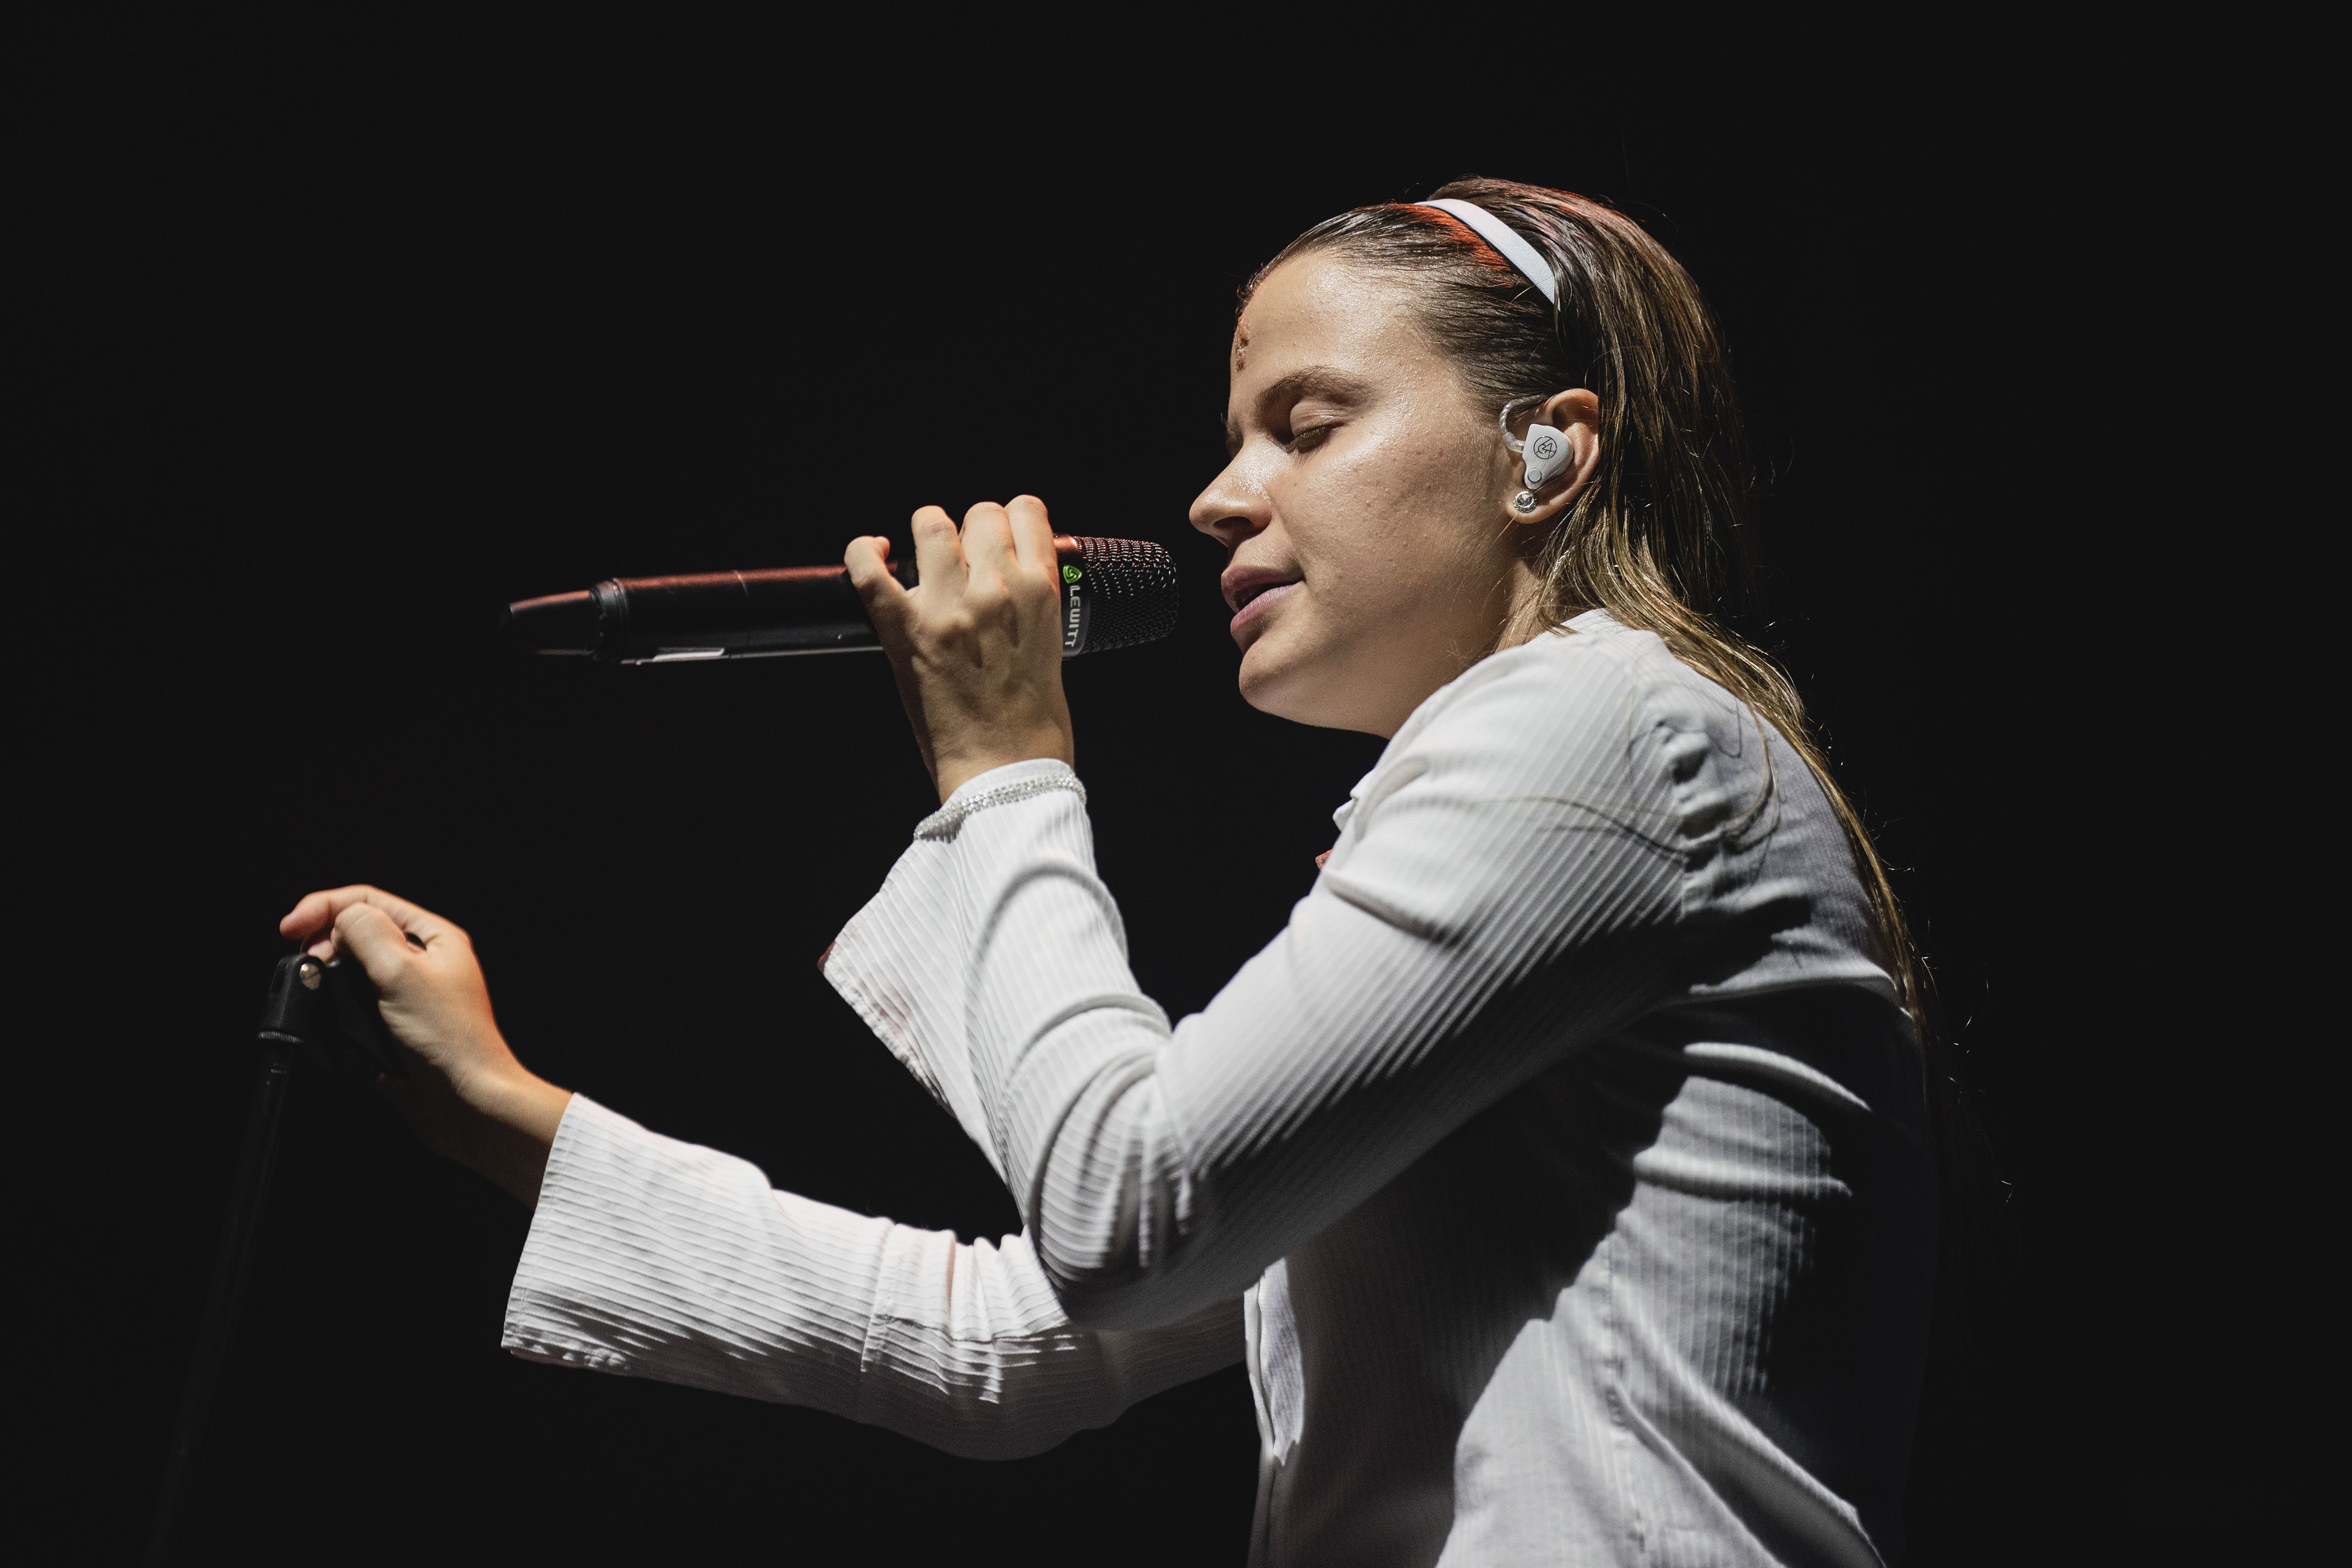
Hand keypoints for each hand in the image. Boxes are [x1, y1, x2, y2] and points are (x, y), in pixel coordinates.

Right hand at [280, 886, 569, 1206]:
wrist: (467, 1104)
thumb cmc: (451, 1039)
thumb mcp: (402, 973)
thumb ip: (366, 935)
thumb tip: (340, 917)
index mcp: (432, 939)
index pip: (369, 902)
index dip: (324, 908)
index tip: (290, 928)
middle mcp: (420, 965)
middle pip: (354, 939)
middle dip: (322, 952)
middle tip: (306, 969)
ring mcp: (404, 1002)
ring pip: (347, 984)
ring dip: (326, 997)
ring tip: (317, 1009)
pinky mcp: (391, 1035)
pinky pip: (349, 1023)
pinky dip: (333, 1032)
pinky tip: (331, 1046)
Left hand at [845, 496, 1075, 802]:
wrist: (1006, 775)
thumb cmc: (1035, 726)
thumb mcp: (1055, 648)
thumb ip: (1033, 605)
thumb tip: (1013, 579)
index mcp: (1040, 592)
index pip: (1025, 512)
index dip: (1012, 518)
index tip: (1003, 533)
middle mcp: (994, 589)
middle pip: (979, 514)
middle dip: (972, 530)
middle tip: (967, 558)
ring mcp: (945, 607)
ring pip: (930, 525)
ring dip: (929, 534)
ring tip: (927, 556)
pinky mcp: (903, 631)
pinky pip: (868, 570)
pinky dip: (865, 552)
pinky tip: (875, 552)